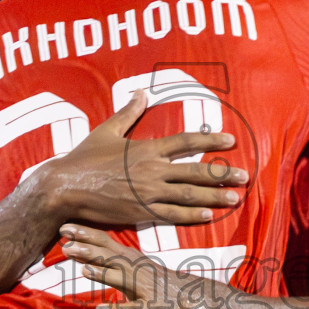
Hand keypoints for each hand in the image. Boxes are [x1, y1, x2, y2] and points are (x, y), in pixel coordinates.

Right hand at [38, 92, 247, 226]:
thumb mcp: (106, 131)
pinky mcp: (140, 211)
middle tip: (243, 176)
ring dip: (214, 196)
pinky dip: (191, 215)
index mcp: (146, 148)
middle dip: (222, 174)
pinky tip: (208, 215)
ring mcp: (147, 192)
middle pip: (195, 171)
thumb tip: (141, 92)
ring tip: (233, 198)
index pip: (186, 141)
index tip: (230, 140)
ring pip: (189, 195)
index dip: (210, 140)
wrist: (65, 188)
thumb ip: (128, 112)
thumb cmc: (83, 158)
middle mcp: (152, 170)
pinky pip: (171, 214)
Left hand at [60, 224, 227, 308]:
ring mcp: (143, 288)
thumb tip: (82, 254)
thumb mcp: (132, 267)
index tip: (64, 228)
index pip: (104, 242)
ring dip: (103, 275)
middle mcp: (135, 270)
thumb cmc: (156, 282)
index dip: (85, 235)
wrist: (191, 299)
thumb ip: (109, 261)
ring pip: (121, 279)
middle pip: (110, 257)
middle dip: (89, 251)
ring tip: (84, 270)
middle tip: (67, 244)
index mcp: (129, 259)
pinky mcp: (150, 308)